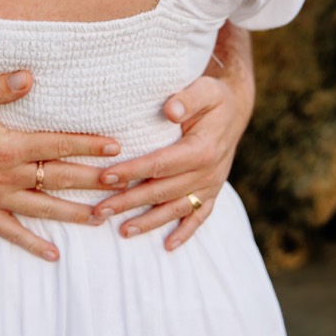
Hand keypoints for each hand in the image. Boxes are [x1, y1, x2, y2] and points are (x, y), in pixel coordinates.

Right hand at [0, 71, 119, 261]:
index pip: (57, 145)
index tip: (116, 146)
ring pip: (43, 208)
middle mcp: (5, 175)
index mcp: (6, 146)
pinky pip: (11, 232)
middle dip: (94, 181)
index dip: (88, 145)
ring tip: (103, 217)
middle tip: (125, 184)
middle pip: (59, 179)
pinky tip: (53, 254)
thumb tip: (30, 76)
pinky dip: (32, 243)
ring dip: (74, 213)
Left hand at [91, 24, 253, 249]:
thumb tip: (170, 110)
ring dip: (150, 222)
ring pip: (176, 208)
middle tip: (99, 211)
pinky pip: (200, 217)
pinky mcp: (213, 192)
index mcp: (202, 149)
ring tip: (123, 231)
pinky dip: (185, 232)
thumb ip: (187, 98)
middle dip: (129, 203)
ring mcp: (211, 185)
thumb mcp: (204, 89)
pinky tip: (168, 246)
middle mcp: (208, 172)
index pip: (160, 164)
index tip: (105, 177)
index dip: (132, 171)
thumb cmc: (212, 97)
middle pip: (162, 191)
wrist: (236, 109)